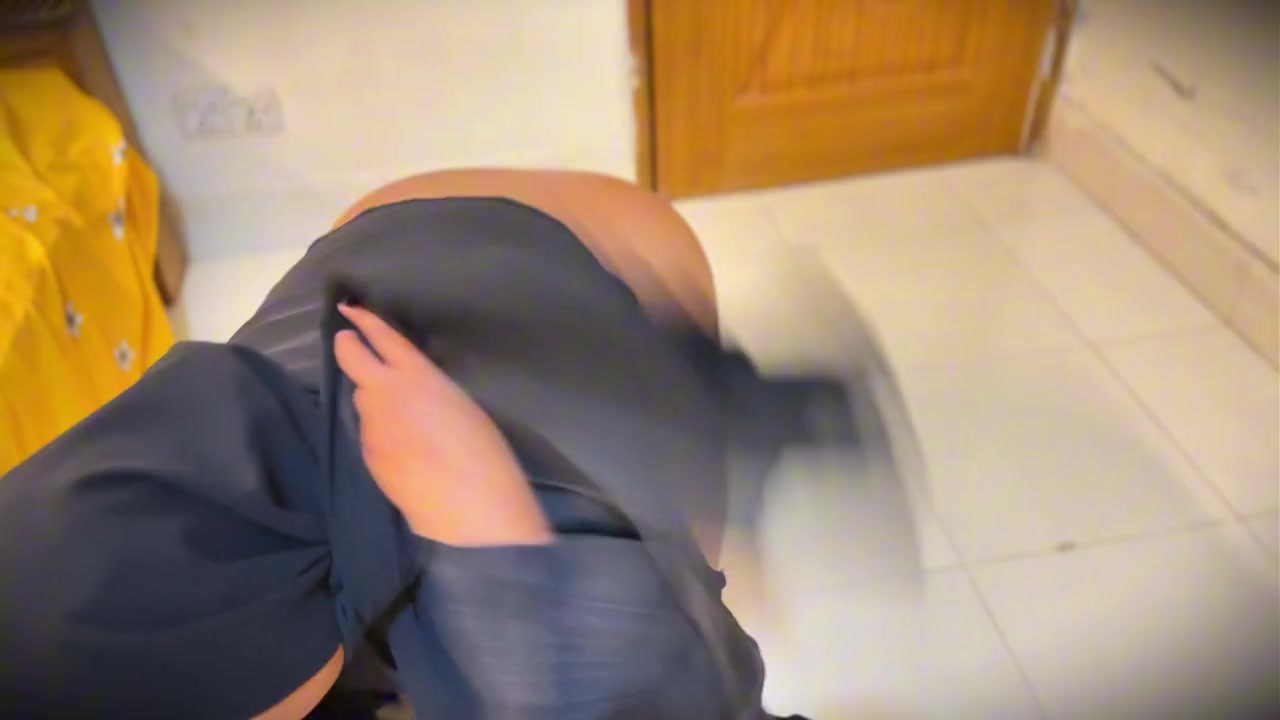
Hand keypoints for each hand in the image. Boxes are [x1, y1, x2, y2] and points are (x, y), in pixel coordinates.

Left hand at [333, 303, 552, 545]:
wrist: (467, 504)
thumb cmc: (483, 451)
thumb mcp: (458, 404)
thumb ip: (425, 390)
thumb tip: (408, 393)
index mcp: (417, 376)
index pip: (382, 337)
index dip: (363, 320)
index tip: (349, 309)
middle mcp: (386, 393)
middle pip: (351, 358)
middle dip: (347, 346)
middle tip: (347, 341)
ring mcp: (372, 426)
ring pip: (363, 402)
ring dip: (375, 402)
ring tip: (405, 421)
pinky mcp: (367, 454)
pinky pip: (370, 434)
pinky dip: (382, 434)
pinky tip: (406, 451)